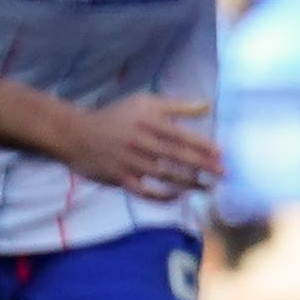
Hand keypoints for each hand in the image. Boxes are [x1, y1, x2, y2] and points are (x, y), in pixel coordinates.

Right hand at [56, 92, 222, 200]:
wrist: (76, 133)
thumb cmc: (117, 116)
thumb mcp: (145, 102)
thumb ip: (177, 106)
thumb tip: (208, 106)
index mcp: (148, 122)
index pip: (181, 136)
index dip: (203, 146)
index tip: (222, 154)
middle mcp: (140, 142)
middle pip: (176, 156)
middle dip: (202, 166)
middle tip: (223, 174)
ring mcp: (129, 161)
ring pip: (164, 176)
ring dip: (188, 183)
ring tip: (208, 188)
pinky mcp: (119, 178)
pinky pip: (144, 191)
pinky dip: (162, 196)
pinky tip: (178, 196)